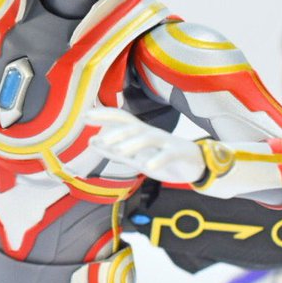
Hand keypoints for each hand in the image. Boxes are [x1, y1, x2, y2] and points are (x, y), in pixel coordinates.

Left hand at [86, 108, 205, 183]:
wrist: (196, 163)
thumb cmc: (161, 158)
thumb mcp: (135, 157)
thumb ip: (114, 151)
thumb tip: (91, 142)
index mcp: (140, 133)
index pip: (120, 118)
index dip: (104, 115)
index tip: (84, 115)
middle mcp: (151, 134)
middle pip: (133, 126)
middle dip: (117, 131)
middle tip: (101, 139)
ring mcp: (166, 142)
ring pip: (149, 138)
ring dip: (133, 144)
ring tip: (119, 152)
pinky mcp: (179, 153)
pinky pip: (168, 155)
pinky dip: (158, 160)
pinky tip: (148, 168)